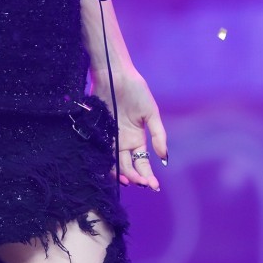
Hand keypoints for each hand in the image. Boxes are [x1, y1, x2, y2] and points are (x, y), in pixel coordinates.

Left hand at [91, 64, 167, 191]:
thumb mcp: (151, 113)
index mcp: (137, 139)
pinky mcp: (97, 132)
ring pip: (114, 163)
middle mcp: (123, 142)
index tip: (154, 186)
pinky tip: (110, 171)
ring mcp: (109, 138)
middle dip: (135, 177)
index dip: (148, 176)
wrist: (114, 75)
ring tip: (126, 181)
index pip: (143, 163)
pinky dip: (105, 163)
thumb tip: (165, 158)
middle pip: (129, 167)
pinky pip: (100, 151)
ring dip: (120, 174)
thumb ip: (158, 135)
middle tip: (139, 183)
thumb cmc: (136, 91)